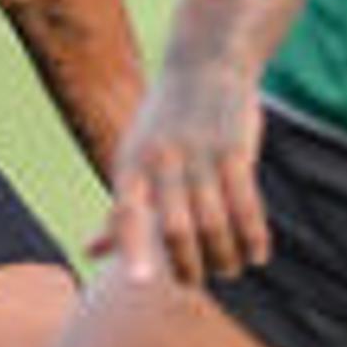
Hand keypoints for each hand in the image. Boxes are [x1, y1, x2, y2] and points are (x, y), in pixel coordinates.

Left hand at [95, 62, 271, 287]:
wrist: (204, 64)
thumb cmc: (162, 125)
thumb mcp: (132, 160)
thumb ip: (119, 211)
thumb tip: (89, 253)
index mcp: (130, 166)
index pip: (126, 213)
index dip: (132, 248)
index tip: (139, 283)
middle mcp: (162, 160)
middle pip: (176, 228)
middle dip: (189, 265)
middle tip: (197, 281)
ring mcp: (200, 154)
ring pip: (214, 222)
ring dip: (224, 256)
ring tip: (229, 268)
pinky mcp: (235, 148)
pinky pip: (246, 203)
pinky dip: (253, 235)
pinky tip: (257, 254)